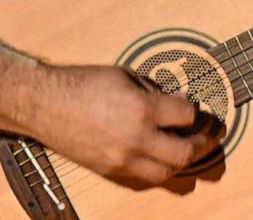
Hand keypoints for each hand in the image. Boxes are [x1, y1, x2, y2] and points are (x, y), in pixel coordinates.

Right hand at [32, 64, 223, 186]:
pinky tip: (161, 154)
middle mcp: (134, 138)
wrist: (44, 103)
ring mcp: (121, 159)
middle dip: (202, 142)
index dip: (195, 110)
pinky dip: (158, 167)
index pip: (186, 115)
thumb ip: (154, 90)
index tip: (196, 107)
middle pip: (184, 153)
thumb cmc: (81, 83)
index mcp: (140, 109)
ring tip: (188, 147)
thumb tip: (178, 100)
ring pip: (166, 172)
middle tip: (208, 134)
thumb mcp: (125, 76)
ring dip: (182, 161)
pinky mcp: (110, 170)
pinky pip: (144, 176)